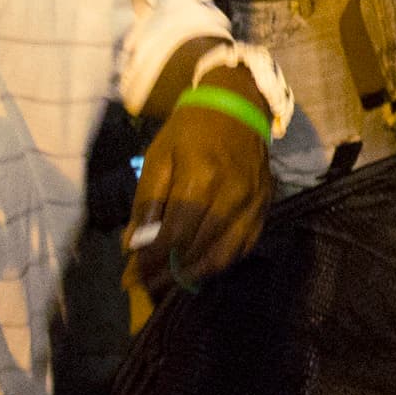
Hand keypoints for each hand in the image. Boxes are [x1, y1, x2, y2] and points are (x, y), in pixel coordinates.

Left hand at [124, 76, 273, 307]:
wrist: (238, 106)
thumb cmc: (191, 129)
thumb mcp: (158, 156)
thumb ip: (146, 201)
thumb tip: (132, 245)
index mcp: (200, 177)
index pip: (172, 234)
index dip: (151, 261)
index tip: (131, 277)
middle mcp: (231, 194)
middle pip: (196, 249)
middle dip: (168, 273)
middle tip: (146, 288)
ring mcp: (252, 203)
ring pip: (222, 255)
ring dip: (194, 275)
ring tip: (171, 283)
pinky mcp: (264, 207)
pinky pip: (243, 247)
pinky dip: (220, 263)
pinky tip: (200, 267)